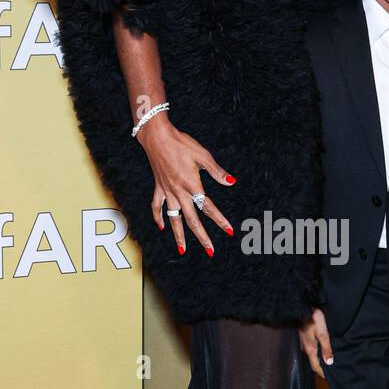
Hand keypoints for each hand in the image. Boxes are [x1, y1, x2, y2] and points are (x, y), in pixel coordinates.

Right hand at [137, 115, 235, 255]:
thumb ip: (216, 171)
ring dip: (178, 236)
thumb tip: (231, 182)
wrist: (157, 137)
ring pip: (173, 219)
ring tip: (183, 250)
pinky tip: (162, 227)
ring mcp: (167, 191)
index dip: (220, 220)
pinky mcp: (159, 187)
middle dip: (202, 237)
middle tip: (210, 251)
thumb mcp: (202, 156)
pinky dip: (159, 218)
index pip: (208, 207)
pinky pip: (157, 206)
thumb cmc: (181, 143)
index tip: (229, 230)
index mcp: (192, 185)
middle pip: (192, 220)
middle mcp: (179, 192)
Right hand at [299, 308, 332, 377]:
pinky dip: (316, 354)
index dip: (322, 373)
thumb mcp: (323, 333)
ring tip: (328, 363)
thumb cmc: (313, 318)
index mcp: (310, 349)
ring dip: (319, 361)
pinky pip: (310, 350)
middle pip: (313, 362)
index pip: (316, 366)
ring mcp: (303, 343)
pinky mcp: (304, 338)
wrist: (303, 307)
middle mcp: (305, 348)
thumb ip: (326, 348)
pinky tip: (321, 351)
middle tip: (330, 373)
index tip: (330, 378)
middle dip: (321, 368)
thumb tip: (329, 363)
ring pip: (311, 356)